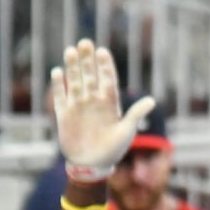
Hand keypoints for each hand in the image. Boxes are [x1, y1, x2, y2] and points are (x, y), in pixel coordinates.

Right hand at [50, 39, 155, 179]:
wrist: (92, 166)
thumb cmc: (113, 151)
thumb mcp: (126, 132)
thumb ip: (136, 115)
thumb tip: (152, 100)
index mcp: (109, 103)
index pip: (107, 79)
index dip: (105, 65)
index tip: (102, 51)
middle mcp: (93, 101)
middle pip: (90, 75)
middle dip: (87, 60)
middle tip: (85, 43)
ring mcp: (78, 106)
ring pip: (75, 82)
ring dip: (73, 67)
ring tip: (71, 51)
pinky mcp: (64, 115)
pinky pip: (61, 97)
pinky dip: (59, 85)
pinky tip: (58, 72)